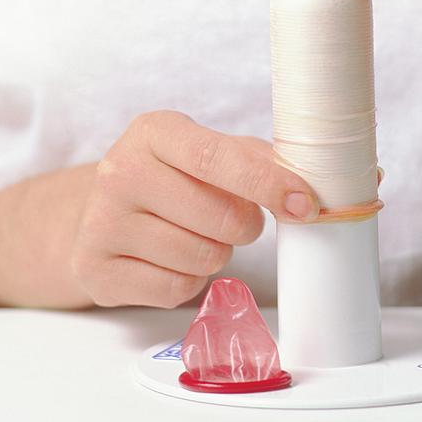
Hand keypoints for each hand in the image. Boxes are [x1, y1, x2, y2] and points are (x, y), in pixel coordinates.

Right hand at [70, 111, 319, 306]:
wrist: (95, 213)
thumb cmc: (172, 180)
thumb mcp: (209, 153)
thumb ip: (261, 161)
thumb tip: (326, 186)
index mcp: (154, 132)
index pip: (216, 158)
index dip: (268, 185)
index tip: (306, 205)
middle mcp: (120, 171)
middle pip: (220, 218)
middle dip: (245, 227)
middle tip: (234, 221)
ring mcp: (101, 223)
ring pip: (202, 258)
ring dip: (217, 255)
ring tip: (196, 236)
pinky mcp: (96, 270)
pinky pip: (176, 289)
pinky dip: (189, 281)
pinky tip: (172, 260)